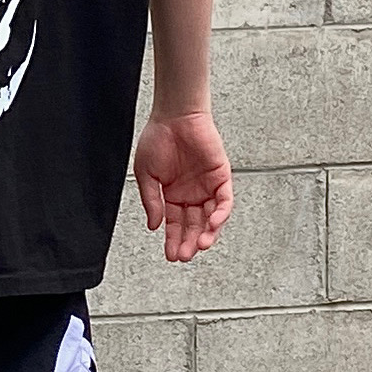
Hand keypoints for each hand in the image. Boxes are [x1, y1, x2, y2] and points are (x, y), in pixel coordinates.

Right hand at [133, 111, 232, 263]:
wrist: (174, 116)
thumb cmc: (158, 138)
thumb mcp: (147, 175)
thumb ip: (152, 201)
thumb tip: (154, 226)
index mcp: (173, 195)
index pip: (175, 224)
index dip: (173, 240)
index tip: (171, 255)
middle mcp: (191, 193)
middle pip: (194, 225)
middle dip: (189, 242)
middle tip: (184, 255)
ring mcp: (207, 187)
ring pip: (211, 218)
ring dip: (207, 233)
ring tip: (199, 246)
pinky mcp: (221, 177)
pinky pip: (224, 201)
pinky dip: (220, 214)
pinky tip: (211, 224)